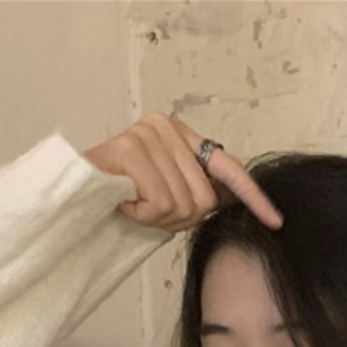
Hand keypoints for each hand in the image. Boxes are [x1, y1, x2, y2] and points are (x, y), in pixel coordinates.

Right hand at [85, 113, 282, 230]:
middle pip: (204, 198)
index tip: (275, 220)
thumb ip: (200, 191)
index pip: (228, 166)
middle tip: (149, 212)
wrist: (72, 197)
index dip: (251, 196)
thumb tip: (233, 200)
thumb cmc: (122, 198)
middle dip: (179, 218)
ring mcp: (147, 134)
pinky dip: (142, 215)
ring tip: (134, 207)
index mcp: (180, 134)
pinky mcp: (129, 150)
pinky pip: (159, 202)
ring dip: (157, 219)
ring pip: (182, 204)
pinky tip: (124, 205)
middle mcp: (165, 126)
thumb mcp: (169, 194)